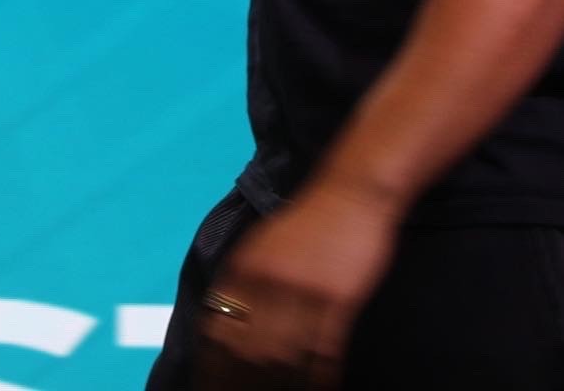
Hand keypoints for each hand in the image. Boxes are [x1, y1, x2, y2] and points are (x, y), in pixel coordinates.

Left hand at [195, 176, 399, 386]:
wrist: (351, 191)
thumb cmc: (308, 223)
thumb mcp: (261, 245)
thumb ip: (241, 284)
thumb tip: (220, 326)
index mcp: (243, 269)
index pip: (218, 332)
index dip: (213, 370)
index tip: (212, 390)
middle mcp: (267, 282)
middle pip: (247, 351)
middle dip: (240, 385)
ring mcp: (303, 291)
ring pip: (283, 357)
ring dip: (278, 387)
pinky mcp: (337, 299)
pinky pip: (322, 352)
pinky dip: (317, 378)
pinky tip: (317, 388)